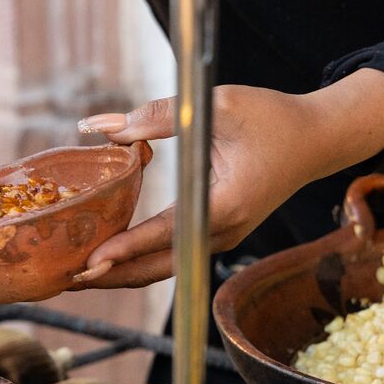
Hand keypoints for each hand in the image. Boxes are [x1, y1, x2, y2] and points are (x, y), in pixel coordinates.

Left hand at [74, 69, 383, 287]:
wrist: (318, 139)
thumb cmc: (272, 116)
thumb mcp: (218, 105)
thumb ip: (159, 116)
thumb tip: (103, 126)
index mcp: (227, 203)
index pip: (167, 233)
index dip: (127, 248)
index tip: (92, 261)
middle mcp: (225, 230)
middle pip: (160, 267)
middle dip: (113, 276)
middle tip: (65, 279)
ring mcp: (224, 237)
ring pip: (166, 268)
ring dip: (123, 275)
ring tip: (78, 277)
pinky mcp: (220, 233)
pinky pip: (174, 256)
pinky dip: (140, 262)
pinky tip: (109, 260)